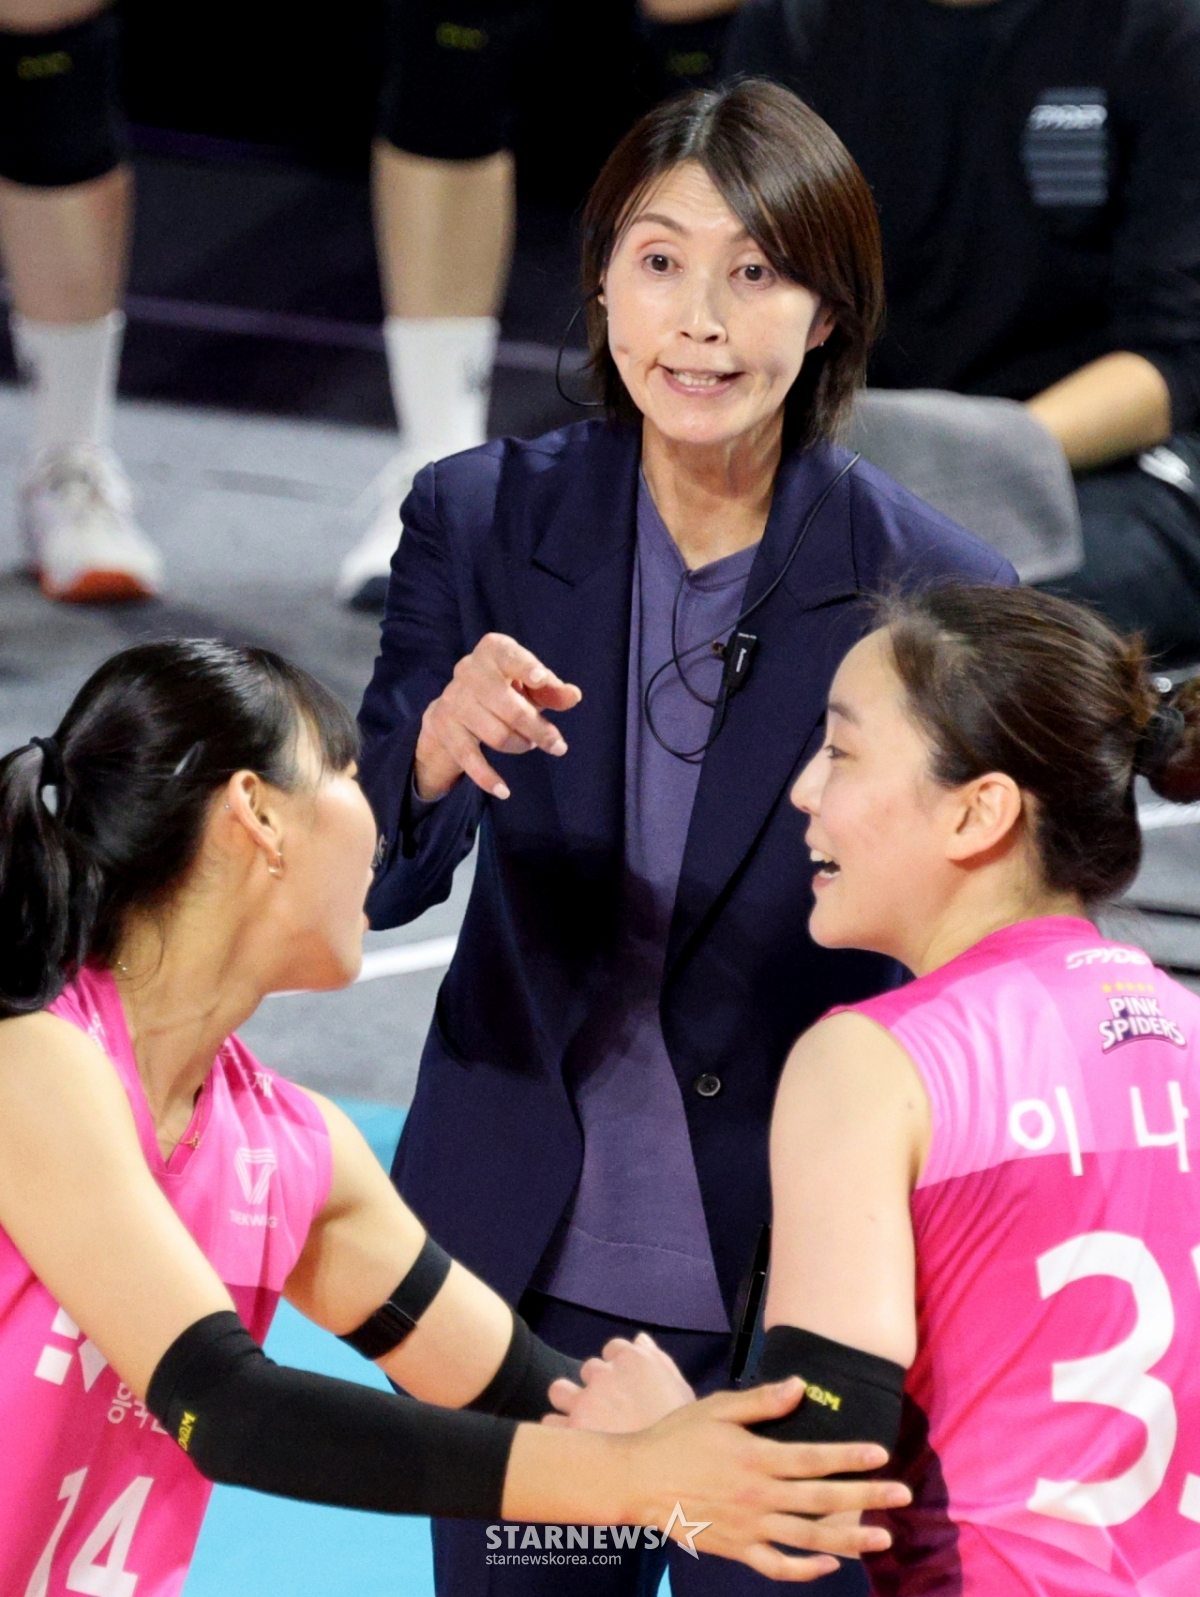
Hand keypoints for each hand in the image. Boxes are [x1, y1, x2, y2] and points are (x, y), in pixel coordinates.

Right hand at [414, 633, 581, 800]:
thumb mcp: (530, 686)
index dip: (525, 667)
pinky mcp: (443, 727)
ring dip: (519, 745)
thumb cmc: (503, 689)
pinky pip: (469, 757)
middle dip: (537, 729)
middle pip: (508, 706)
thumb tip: (573, 696)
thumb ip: (552, 690)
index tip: (541, 679)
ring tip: (529, 744)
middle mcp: (468, 670)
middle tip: (558, 746)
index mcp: (493, 651)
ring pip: (494, 733)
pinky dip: (487, 776)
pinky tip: (504, 790)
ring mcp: (452, 699)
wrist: (454, 706)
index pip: (510, 656)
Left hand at [545, 1333, 695, 1431]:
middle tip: (610, 1409)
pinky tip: (574, 1445)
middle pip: (589, 1369)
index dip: (619, 1367)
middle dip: (596, 1385)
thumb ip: (658, 1359)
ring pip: (560, 1390)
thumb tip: (640, 1340)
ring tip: (583, 1422)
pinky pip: (551, 1423)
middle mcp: (603, 1374)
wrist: (667, 1473)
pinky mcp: (568, 1431)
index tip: (625, 1384)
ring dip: (568, 1402)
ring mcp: (583, 1401)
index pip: (614, 1348)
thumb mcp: (680, 1390)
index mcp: (633, 1360)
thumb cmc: (683, 1434)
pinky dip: (560, 1431)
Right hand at [617, 1380, 908, 1580]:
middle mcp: (759, 1495)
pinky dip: (806, 1569)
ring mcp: (750, 1527)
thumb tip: (799, 1387)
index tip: (881, 1453)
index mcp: (756, 1458)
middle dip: (866, 1497)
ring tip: (883, 1538)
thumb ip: (761, 1402)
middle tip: (903, 1495)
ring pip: (808, 1538)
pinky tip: (830, 1564)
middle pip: (822, 1500)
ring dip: (849, 1539)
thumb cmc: (677, 1437)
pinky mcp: (738, 1549)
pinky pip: (778, 1566)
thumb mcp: (717, 1409)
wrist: (637, 1480)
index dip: (849, 1456)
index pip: (814, 1458)